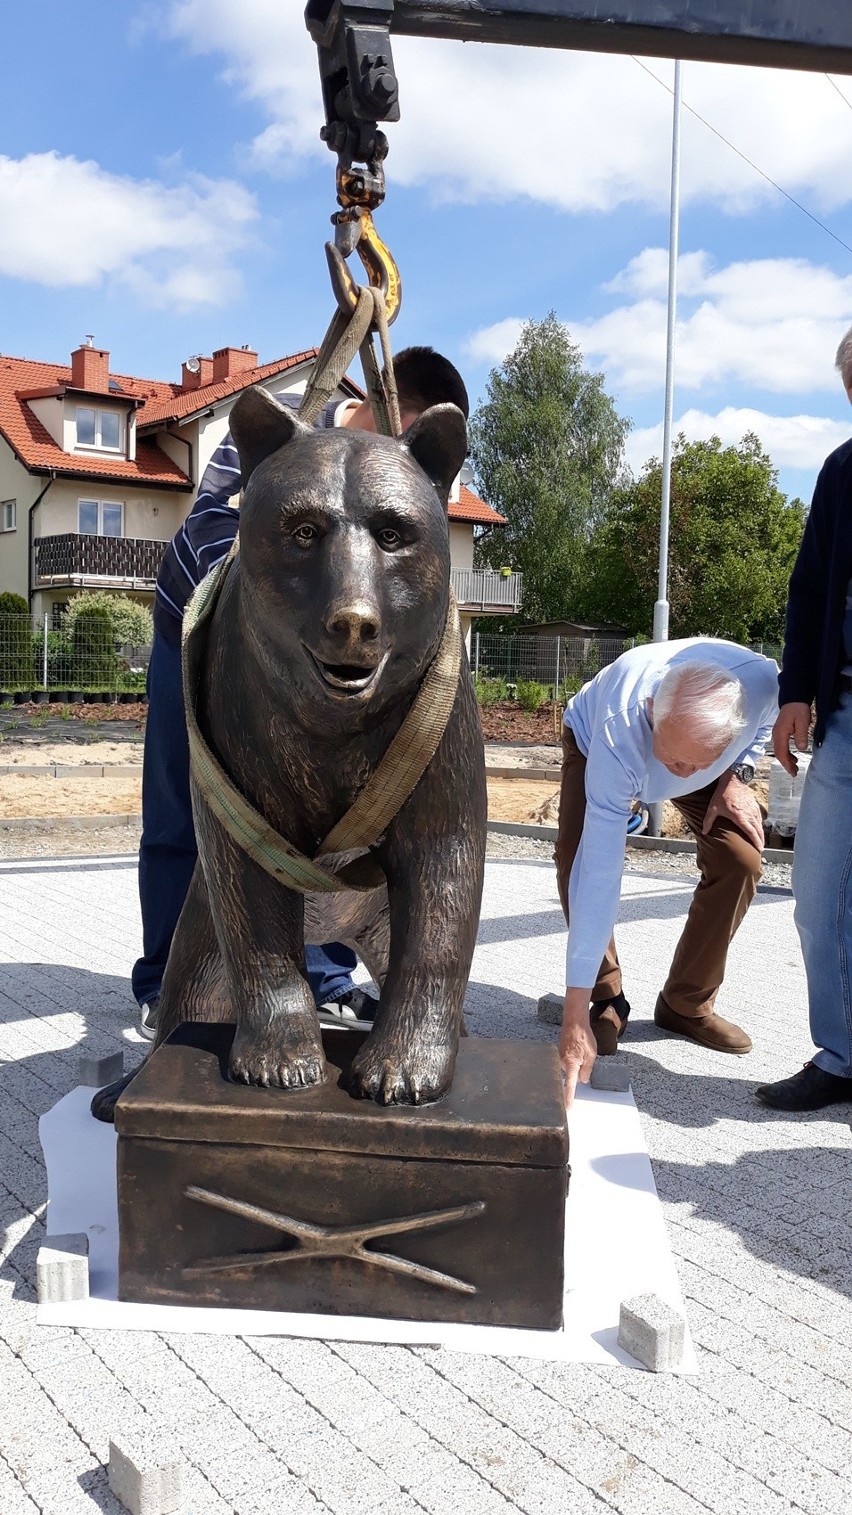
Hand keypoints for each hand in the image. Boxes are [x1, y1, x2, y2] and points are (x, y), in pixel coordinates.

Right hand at [559, 987, 595, 1107]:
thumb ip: (587, 1069)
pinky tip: (578, 1048)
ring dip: (577, 1064)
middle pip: (571, 1075)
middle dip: (579, 1071)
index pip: (569, 1085)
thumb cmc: (583, 1037)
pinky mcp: (559, 1053)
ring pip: (570, 1068)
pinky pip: (567, 1062)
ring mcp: (559, 1058)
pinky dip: (573, 1059)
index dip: (568, 1097)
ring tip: (582, 1049)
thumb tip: (583, 1080)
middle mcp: (562, 1063)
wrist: (574, 1022)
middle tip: (586, 1057)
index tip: (567, 1107)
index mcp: (571, 1064)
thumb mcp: (592, 1054)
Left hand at [703, 773, 764, 851]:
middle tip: (760, 850)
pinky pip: (759, 818)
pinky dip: (760, 825)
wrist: (733, 780)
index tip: (759, 849)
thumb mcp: (713, 808)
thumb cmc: (722, 794)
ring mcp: (753, 810)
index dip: (756, 842)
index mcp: (740, 817)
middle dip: (760, 841)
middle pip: (758, 831)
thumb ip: (708, 821)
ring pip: (760, 825)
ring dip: (761, 834)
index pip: (751, 833)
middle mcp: (749, 815)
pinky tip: (758, 829)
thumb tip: (704, 832)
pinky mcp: (755, 806)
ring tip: (760, 842)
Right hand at [771, 702, 810, 776]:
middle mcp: (776, 734)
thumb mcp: (802, 721)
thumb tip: (801, 748)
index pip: (781, 753)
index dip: (786, 764)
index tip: (793, 771)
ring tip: (794, 766)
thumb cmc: (798, 708)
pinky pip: (781, 746)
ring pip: (780, 750)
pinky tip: (793, 756)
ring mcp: (777, 733)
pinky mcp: (780, 731)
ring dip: (786, 760)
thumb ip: (801, 735)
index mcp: (780, 733)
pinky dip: (786, 753)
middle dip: (786, 764)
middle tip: (794, 773)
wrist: (793, 698)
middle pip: (779, 753)